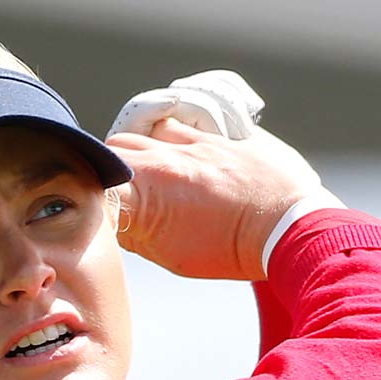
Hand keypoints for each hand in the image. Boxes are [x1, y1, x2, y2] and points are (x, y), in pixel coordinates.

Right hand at [106, 117, 324, 280]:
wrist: (289, 227)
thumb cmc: (231, 250)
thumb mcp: (172, 256)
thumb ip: (137, 234)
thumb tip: (118, 224)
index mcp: (146, 193)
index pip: (96, 185)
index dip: (91, 196)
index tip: (98, 209)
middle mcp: (163, 160)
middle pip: (114, 150)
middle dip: (111, 168)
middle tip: (120, 188)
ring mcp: (192, 142)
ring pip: (145, 129)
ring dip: (141, 147)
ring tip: (150, 167)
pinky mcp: (218, 132)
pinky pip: (182, 121)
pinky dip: (172, 137)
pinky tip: (179, 152)